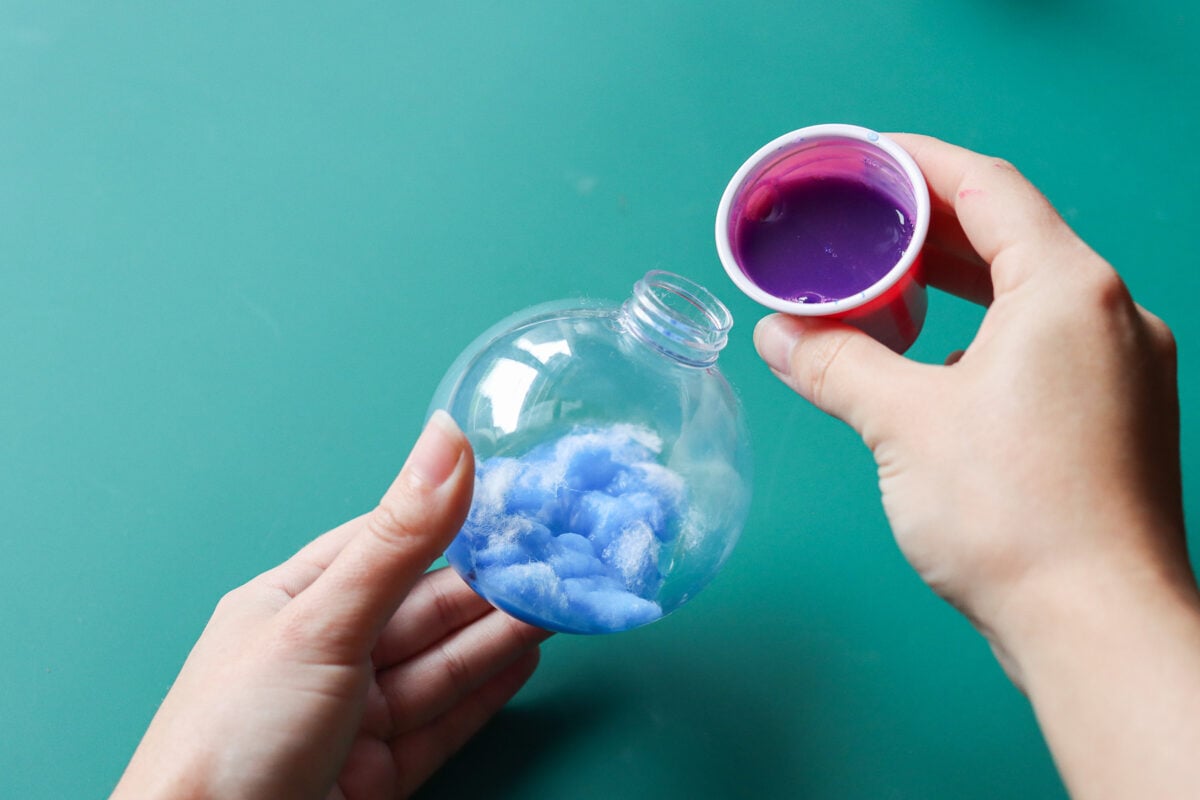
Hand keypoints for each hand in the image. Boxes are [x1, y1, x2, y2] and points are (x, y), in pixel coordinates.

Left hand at [112, 411, 549, 799]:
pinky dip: (487, 691)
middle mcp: (324, 655)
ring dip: (501, 633)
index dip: (452, 519)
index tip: (516, 497)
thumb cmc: (233, 738)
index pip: (387, 545)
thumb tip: (447, 439)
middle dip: (491, 582)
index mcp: (291, 603)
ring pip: (441, 664)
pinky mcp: (378, 773)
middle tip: (560, 554)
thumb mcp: (323, 623)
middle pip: (423, 608)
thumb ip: (397, 541)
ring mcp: (352, 717)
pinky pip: (444, 721)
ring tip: (560, 599)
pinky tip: (525, 659)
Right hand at [753, 134, 1199, 797]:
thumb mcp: (902, 424)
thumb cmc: (1013, 515)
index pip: (987, 185)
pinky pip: (1046, 343)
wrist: (1098, 626)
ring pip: (1030, 293)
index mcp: (1066, 288)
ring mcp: (1123, 367)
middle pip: (1011, 234)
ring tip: (890, 291)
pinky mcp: (1118, 415)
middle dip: (930, 227)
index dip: (918, 162)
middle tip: (861, 229)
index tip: (864, 158)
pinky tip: (939, 364)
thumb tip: (780, 336)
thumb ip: (836, 363)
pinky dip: (987, 333)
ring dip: (959, 283)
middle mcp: (1110, 313)